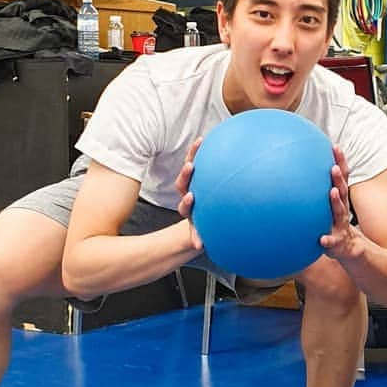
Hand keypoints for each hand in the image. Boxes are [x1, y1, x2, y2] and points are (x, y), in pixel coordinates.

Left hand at [174, 138, 203, 252]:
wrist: (199, 221)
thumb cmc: (202, 229)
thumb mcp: (200, 235)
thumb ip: (198, 238)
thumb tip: (199, 247)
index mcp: (188, 210)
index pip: (184, 205)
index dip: (186, 201)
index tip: (190, 197)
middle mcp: (188, 195)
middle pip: (182, 184)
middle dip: (186, 175)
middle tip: (190, 167)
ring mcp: (192, 185)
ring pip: (189, 169)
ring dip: (192, 156)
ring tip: (199, 143)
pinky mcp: (196, 176)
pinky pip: (197, 161)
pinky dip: (198, 151)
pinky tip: (204, 139)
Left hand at [319, 145, 364, 262]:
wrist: (348, 250)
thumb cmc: (334, 224)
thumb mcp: (329, 207)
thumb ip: (317, 191)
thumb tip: (299, 170)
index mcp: (340, 199)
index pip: (342, 177)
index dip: (340, 161)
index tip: (335, 147)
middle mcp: (342, 209)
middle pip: (342, 190)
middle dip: (339, 178)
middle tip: (333, 167)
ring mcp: (340, 225)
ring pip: (340, 212)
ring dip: (336, 202)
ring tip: (332, 192)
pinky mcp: (337, 243)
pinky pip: (332, 241)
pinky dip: (328, 240)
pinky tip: (322, 239)